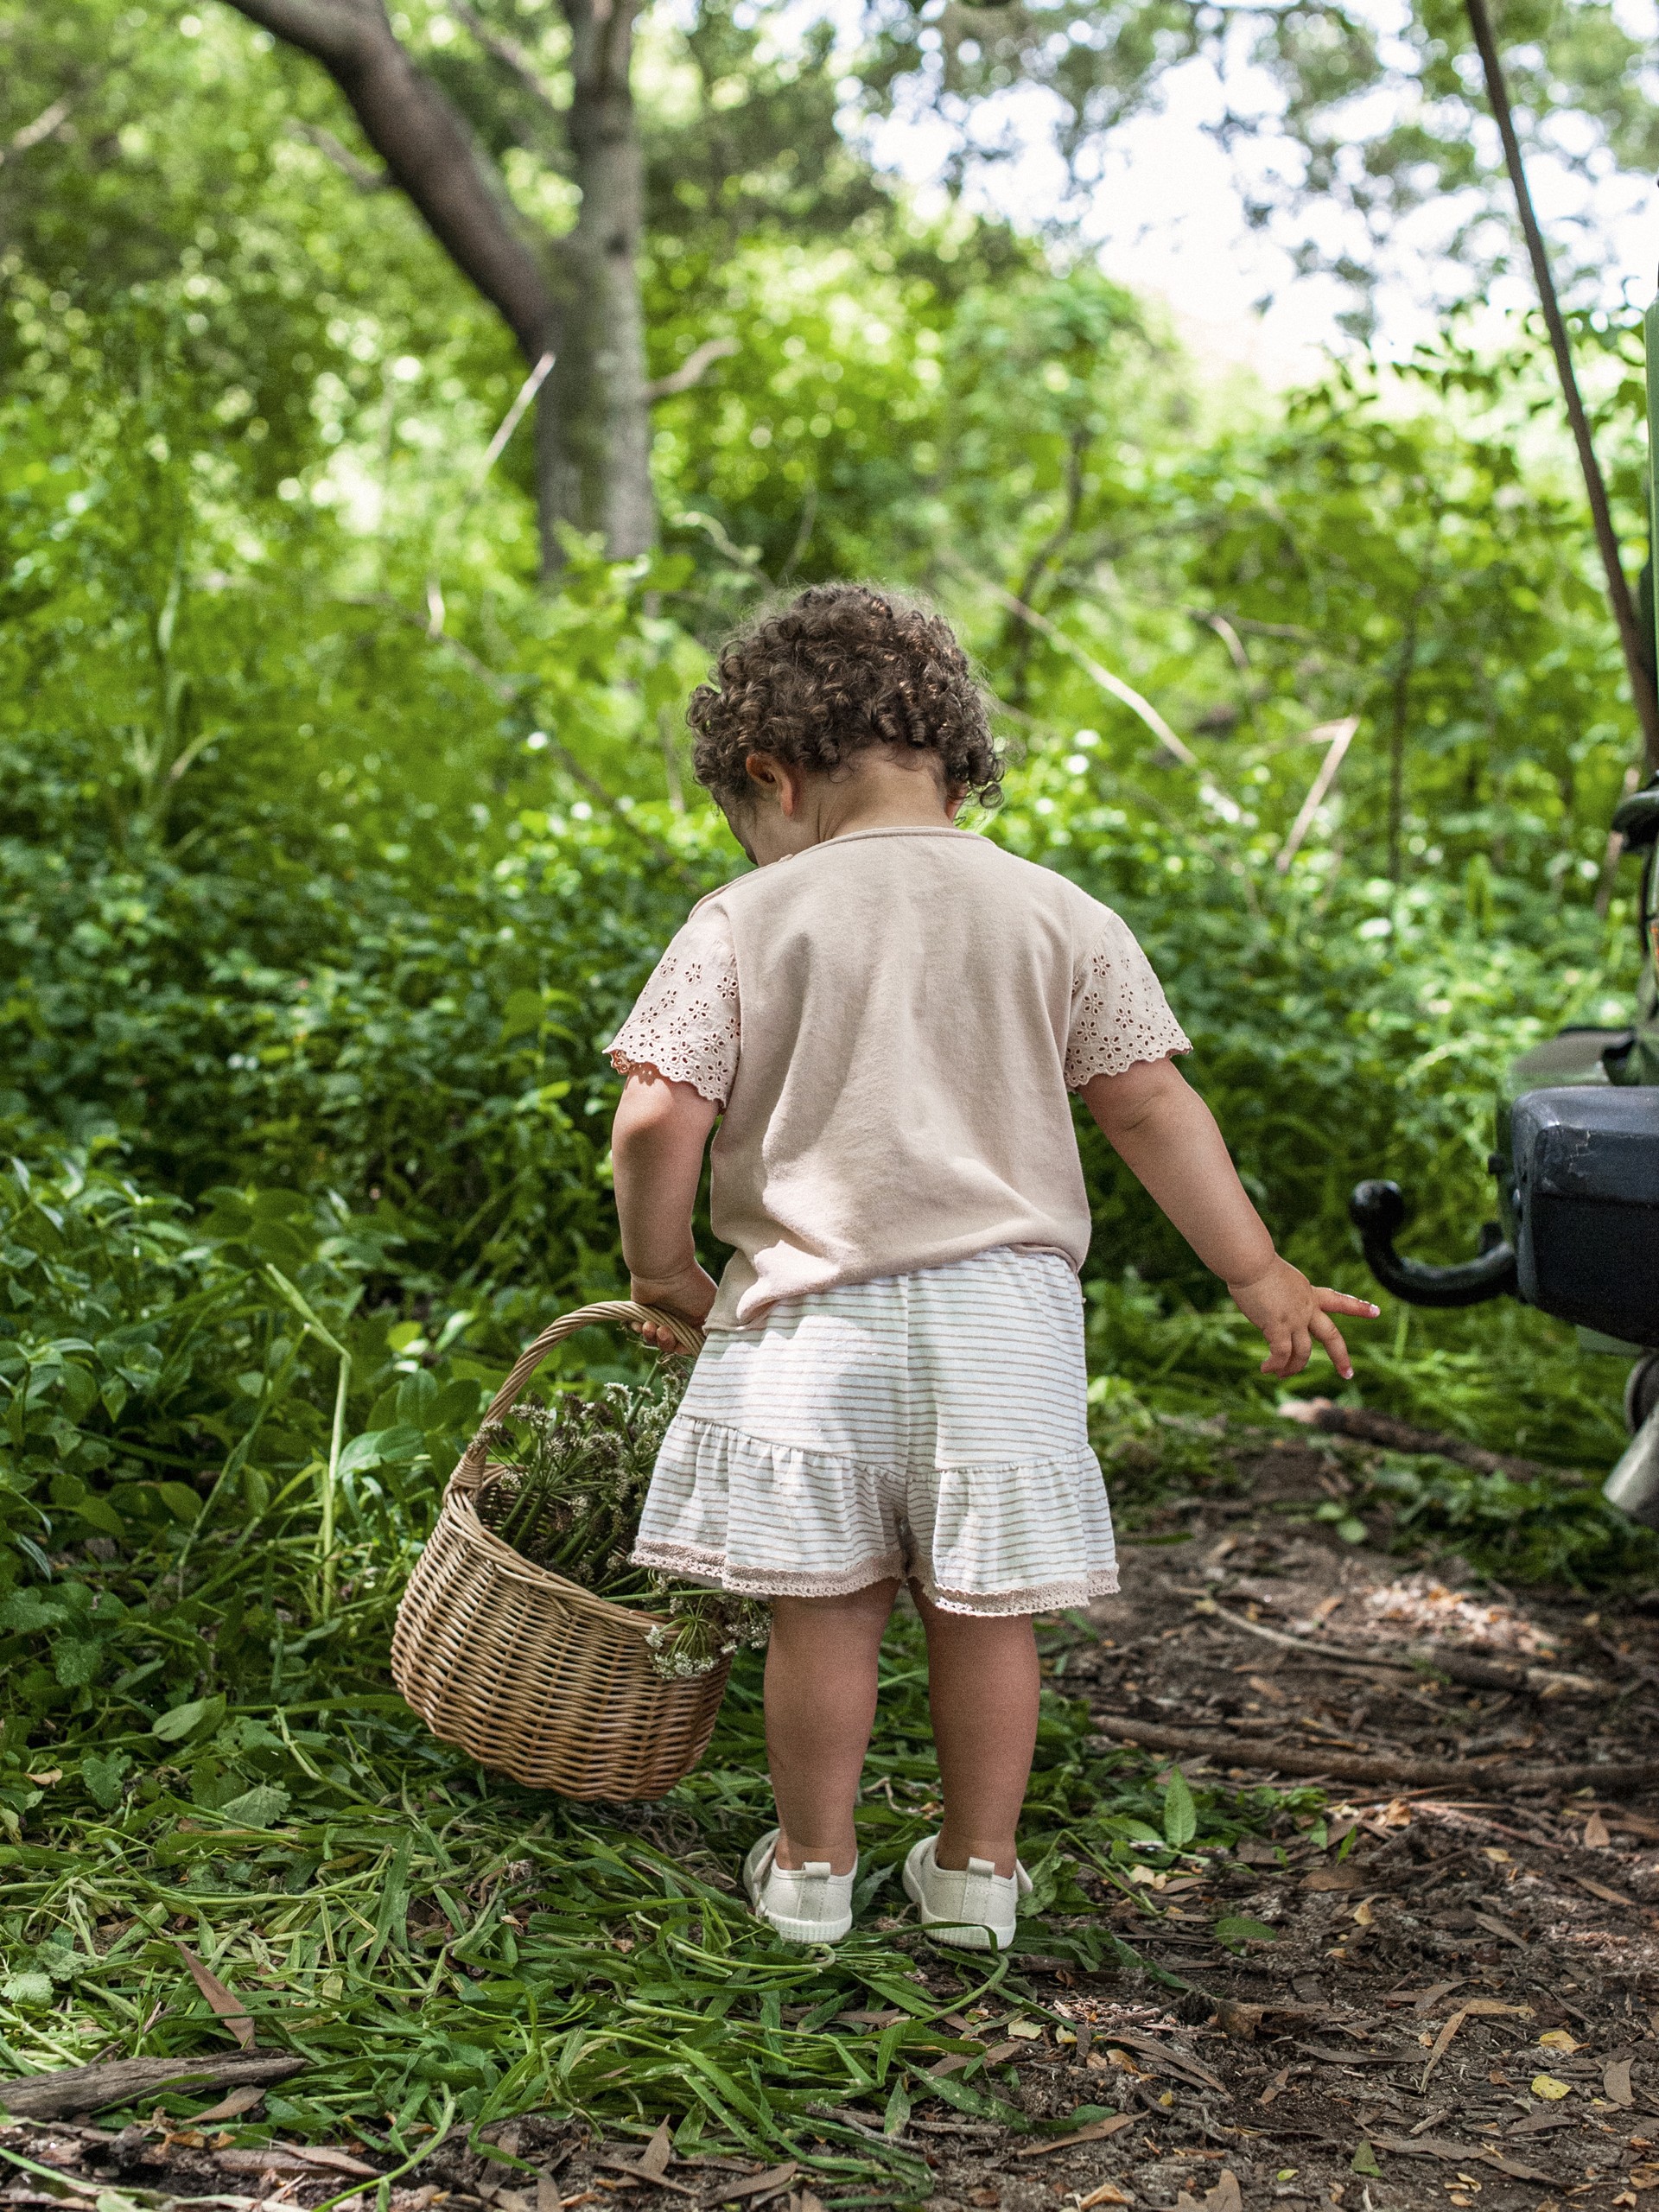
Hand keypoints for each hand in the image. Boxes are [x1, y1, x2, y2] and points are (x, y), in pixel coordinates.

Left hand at [628, 1261, 717, 1350]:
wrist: (665, 1267)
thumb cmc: (692, 1285)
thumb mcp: (710, 1307)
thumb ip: (710, 1327)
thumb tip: (706, 1342)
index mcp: (696, 1318)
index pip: (690, 1342)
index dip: (685, 1347)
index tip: (682, 1345)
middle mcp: (679, 1317)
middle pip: (671, 1343)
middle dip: (667, 1343)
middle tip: (663, 1332)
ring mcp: (661, 1313)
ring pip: (655, 1338)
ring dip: (652, 1337)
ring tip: (650, 1326)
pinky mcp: (643, 1309)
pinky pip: (640, 1327)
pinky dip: (639, 1328)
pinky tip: (641, 1323)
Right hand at [1227, 1257, 1378, 1379]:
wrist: (1251, 1262)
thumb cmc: (1254, 1263)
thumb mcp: (1278, 1279)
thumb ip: (1282, 1296)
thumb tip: (1271, 1309)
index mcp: (1309, 1294)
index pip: (1338, 1300)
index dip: (1358, 1307)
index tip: (1376, 1312)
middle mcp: (1307, 1308)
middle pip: (1331, 1336)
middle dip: (1341, 1357)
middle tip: (1348, 1374)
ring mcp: (1295, 1319)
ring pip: (1303, 1352)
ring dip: (1293, 1368)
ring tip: (1282, 1375)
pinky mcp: (1278, 1327)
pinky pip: (1280, 1354)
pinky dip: (1274, 1365)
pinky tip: (1265, 1369)